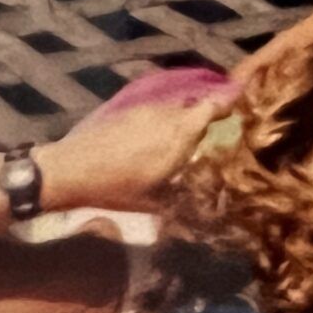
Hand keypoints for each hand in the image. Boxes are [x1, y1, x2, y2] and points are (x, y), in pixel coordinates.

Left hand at [39, 94, 231, 212]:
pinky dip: (160, 123)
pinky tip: (150, 143)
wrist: (68, 171)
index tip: (244, 104)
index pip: (217, 105)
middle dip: (207, 116)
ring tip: (178, 140)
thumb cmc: (116, 188)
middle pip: (198, 106)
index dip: (232, 102)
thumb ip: (185, 196)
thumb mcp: (156, 201)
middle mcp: (169, 115)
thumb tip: (211, 210)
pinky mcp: (127, 112)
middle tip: (211, 134)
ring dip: (182, 120)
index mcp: (182, 133)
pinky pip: (155, 113)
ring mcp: (147, 110)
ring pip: (175, 109)